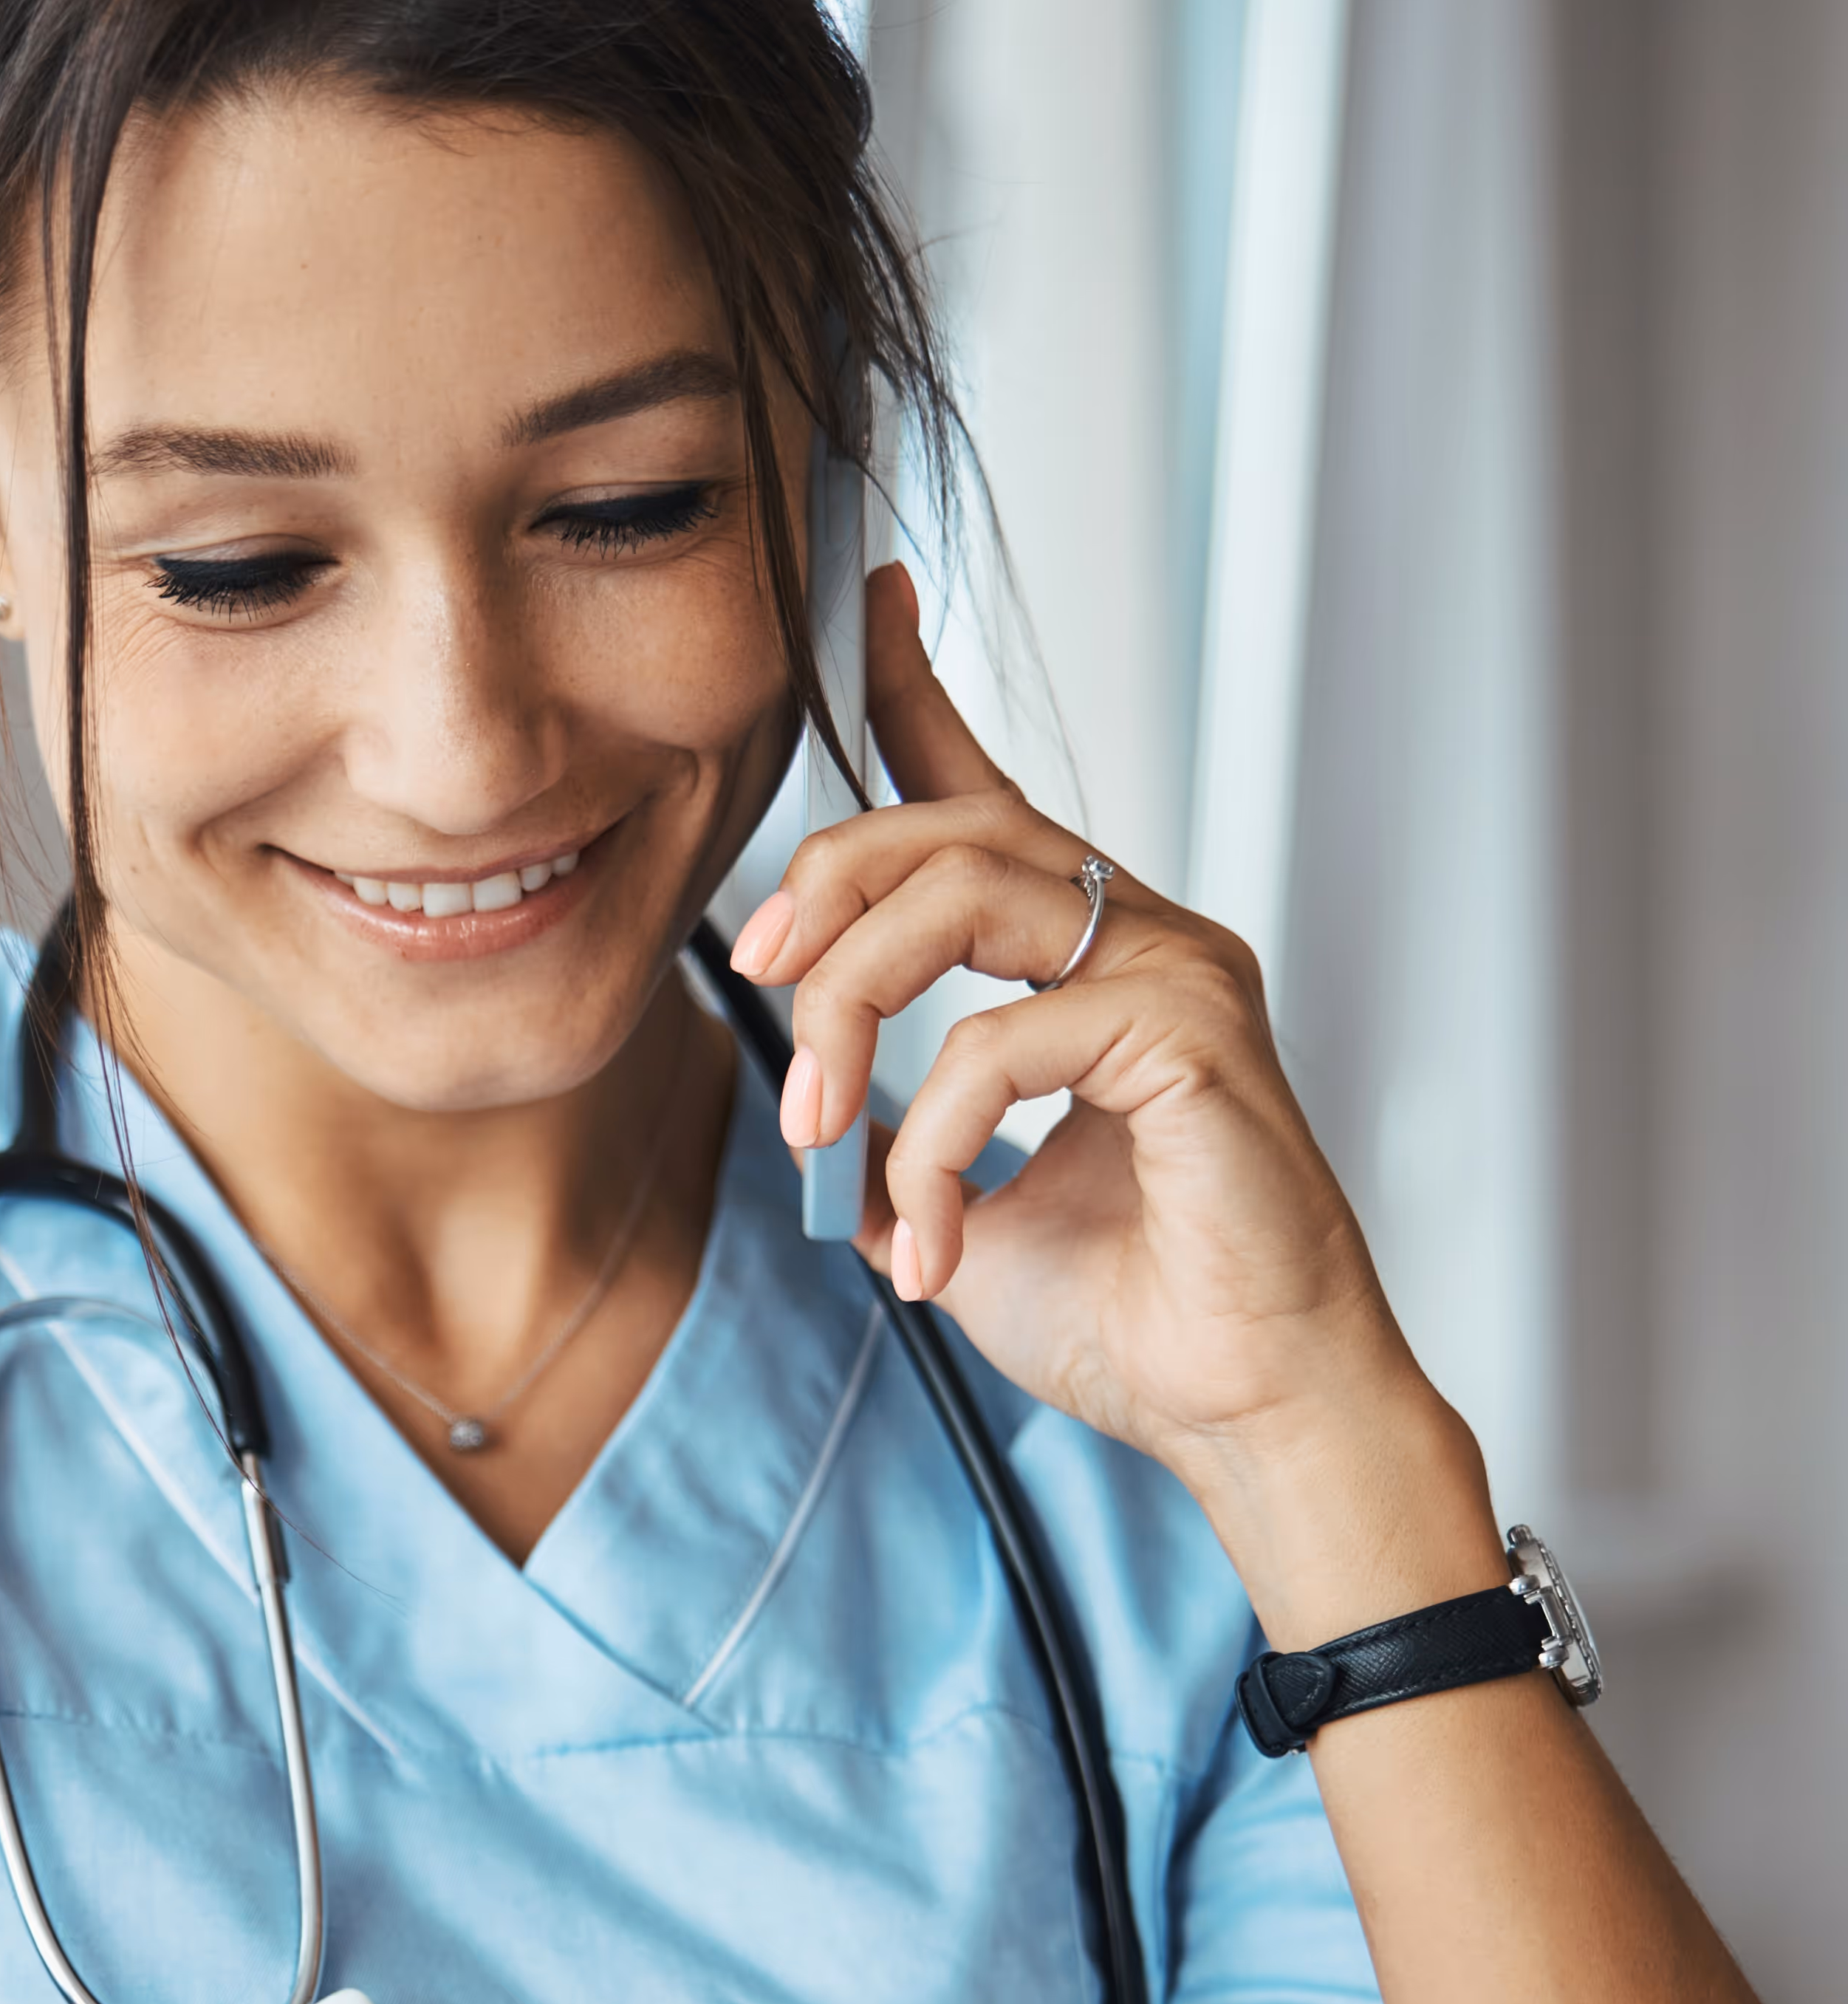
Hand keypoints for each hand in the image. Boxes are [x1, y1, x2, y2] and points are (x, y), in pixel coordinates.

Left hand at [728, 568, 1496, 1637]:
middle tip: (763, 988)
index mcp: (1086, 957)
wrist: (1240, 1409)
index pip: (987, 791)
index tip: (867, 594)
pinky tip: (934, 1237)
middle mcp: (1141, 935)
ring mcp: (1178, 972)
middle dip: (823, 896)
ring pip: (964, 897)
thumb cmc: (1132, 1318)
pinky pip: (1006, 1039)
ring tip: (822, 1133)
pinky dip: (936, 1141)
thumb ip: (894, 1134)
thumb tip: (822, 1114)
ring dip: (855, 1010)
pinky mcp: (1194, 1034)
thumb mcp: (957, 1209)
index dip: (919, 686)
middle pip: (943, 828)